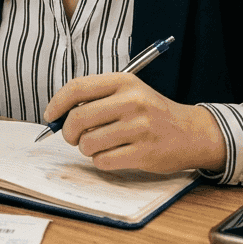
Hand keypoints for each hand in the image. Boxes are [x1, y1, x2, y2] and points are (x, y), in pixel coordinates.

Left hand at [43, 73, 225, 173]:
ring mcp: (139, 127)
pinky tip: (114, 154)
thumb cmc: (151, 113)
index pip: (77, 88)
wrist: (191, 133)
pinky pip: (103, 161)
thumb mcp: (128, 92)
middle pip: (78, 118)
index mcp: (124, 82)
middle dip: (68, 132)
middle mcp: (131, 102)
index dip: (57, 104)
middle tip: (74, 136)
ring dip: (87, 148)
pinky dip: (101, 161)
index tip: (51, 116)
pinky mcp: (144, 152)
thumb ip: (96, 98)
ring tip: (101, 144)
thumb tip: (58, 116)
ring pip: (88, 143)